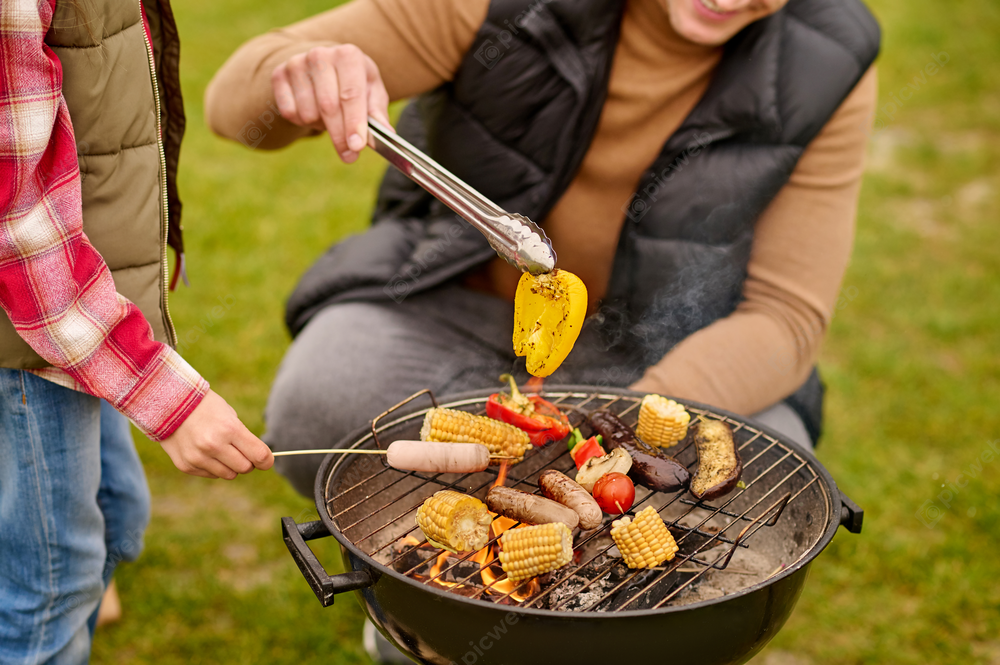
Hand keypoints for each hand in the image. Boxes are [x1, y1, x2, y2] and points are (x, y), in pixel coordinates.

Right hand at [160, 390, 273, 478]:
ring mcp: (198, 457)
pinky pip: (211, 475)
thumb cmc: (206, 407)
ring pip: (229, 475)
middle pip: (245, 468)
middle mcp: (214, 445)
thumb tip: (260, 460)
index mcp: (229, 429)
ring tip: (221, 450)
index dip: (267, 460)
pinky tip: (205, 451)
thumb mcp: (229, 415)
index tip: (266, 460)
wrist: (169, 405)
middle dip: (248, 462)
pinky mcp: (186, 466)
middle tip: (241, 451)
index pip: (259, 455)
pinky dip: (213, 467)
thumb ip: (244, 438)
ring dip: (231, 466)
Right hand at [271, 44, 390, 162]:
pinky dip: (303, 122)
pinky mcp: (278, 75)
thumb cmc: (353, 82)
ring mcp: (296, 64)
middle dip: (340, 136)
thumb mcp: (371, 92)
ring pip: (308, 113)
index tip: (357, 147)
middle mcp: (320, 55)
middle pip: (329, 107)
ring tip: (331, 118)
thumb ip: (377, 113)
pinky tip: (312, 111)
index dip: (354, 123)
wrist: (322, 64)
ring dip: (322, 127)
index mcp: (348, 55)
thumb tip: (386, 132)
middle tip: (349, 156)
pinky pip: (290, 113)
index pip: (351, 94)